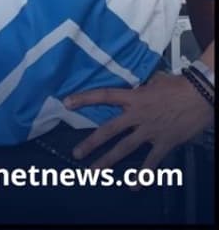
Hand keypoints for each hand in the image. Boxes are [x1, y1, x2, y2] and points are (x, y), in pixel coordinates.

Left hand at [66, 71, 213, 170]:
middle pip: (108, 129)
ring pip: (124, 148)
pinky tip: (135, 185)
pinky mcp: (164, 142)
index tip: (66, 103)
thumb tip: (137, 92)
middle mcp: (138, 115)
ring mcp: (150, 130)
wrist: (202, 94)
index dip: (84, 99)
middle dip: (91, 143)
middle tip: (77, 153)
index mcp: (134, 98)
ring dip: (107, 161)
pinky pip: (151, 161)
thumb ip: (141, 91)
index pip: (103, 96)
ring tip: (94, 171)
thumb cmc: (180, 86)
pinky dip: (143, 174)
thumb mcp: (155, 83)